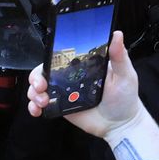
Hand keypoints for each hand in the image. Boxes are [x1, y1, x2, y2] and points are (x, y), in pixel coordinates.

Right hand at [26, 31, 141, 138]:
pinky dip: (34, 106)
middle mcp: (71, 77)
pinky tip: (37, 111)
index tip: (46, 65)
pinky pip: (42, 105)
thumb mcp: (125, 74)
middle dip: (35, 77)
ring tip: (41, 101)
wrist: (121, 125)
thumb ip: (119, 56)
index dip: (48, 58)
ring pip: (39, 88)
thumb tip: (117, 34)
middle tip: (40, 86)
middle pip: (44, 71)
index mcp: (83, 65)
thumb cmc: (125, 97)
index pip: (60, 56)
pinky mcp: (61, 107)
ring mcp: (64, 92)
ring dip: (33, 92)